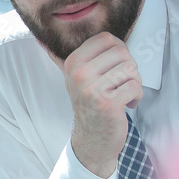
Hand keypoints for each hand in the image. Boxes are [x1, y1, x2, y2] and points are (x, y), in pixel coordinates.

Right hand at [58, 32, 141, 177]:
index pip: (107, 38)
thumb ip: (68, 57)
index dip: (119, 51)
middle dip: (129, 68)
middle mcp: (79, 74)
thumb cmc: (90, 104)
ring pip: (131, 69)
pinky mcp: (108, 103)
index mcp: (73, 62)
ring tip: (124, 94)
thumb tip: (42, 39)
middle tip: (121, 84)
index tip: (115, 68)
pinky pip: (135, 87)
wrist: (92, 139)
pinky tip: (126, 105)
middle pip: (122, 52)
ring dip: (135, 84)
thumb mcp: (75, 79)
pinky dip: (137, 97)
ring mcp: (92, 89)